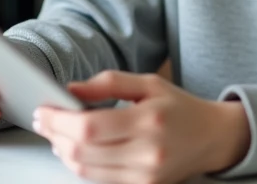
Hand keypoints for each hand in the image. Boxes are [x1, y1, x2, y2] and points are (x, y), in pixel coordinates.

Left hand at [33, 71, 250, 183]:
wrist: (212, 137)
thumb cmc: (179, 107)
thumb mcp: (148, 83)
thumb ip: (108, 83)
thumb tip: (70, 90)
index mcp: (149, 120)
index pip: (90, 126)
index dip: (59, 120)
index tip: (43, 110)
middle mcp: (147, 152)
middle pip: (83, 151)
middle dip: (55, 135)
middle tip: (43, 121)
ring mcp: (145, 175)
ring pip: (87, 170)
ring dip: (63, 152)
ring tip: (56, 134)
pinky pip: (100, 179)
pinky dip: (81, 164)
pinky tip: (75, 149)